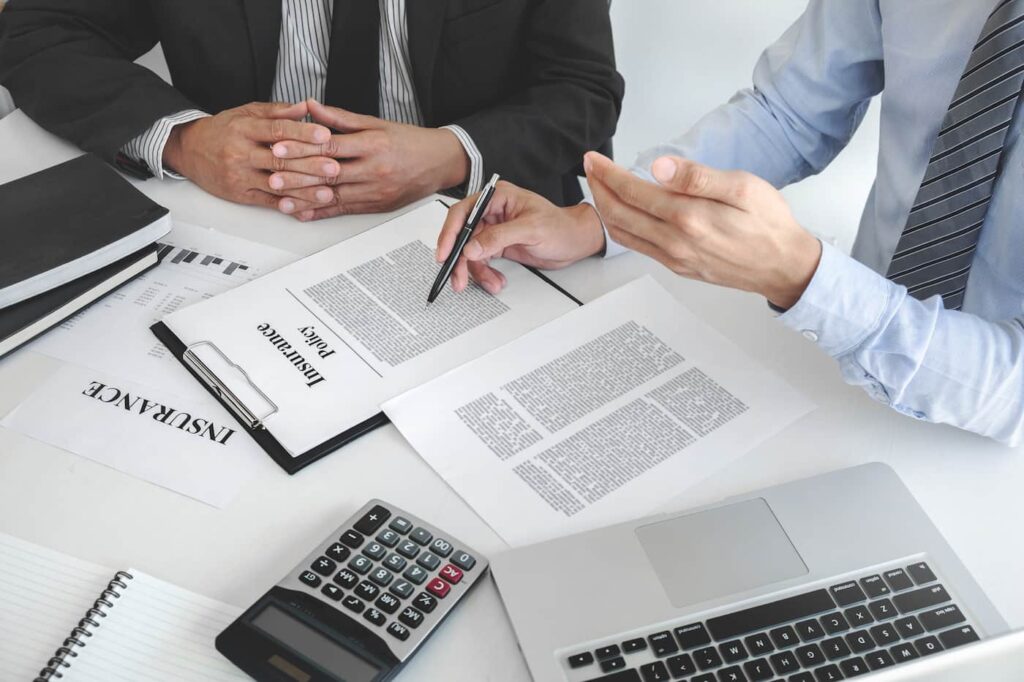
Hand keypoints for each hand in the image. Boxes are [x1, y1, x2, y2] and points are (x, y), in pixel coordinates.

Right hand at [163, 101, 341, 212]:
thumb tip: (305, 107)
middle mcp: (241, 152)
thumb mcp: (246, 112)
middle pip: (280, 159)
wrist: (188, 150)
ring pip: (276, 184)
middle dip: (310, 165)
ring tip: (327, 193)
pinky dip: (286, 205)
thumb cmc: (222, 130)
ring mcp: (239, 175)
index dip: (302, 133)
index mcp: (245, 128)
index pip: (277, 130)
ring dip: (304, 190)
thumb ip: (277, 112)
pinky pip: (266, 201)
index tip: (324, 135)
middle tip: (334, 167)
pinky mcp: (239, 194)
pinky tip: (303, 208)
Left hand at [268, 99, 469, 219]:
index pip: (331, 148)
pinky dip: (323, 213)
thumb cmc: (410, 142)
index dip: (303, 148)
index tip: (280, 147)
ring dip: (306, 200)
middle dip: (298, 177)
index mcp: (373, 145)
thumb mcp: (376, 123)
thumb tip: (310, 106)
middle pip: (329, 175)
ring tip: (282, 201)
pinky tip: (305, 214)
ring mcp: (376, 191)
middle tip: (272, 177)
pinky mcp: (377, 206)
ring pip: (335, 197)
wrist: (441, 163)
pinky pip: (345, 210)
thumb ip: (340, 118)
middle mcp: (374, 171)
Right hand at [435, 181, 605, 294]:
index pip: (463, 212)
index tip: (445, 253)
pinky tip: (496, 280)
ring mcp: (494, 230)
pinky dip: (486, 274)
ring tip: (491, 283)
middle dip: (460, 259)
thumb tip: (473, 247)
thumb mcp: (531, 229)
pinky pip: (482, 261)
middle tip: (458, 278)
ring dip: (476, 271)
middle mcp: (492, 212)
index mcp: (498, 197)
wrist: (575, 241)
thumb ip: (499, 237)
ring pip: (471, 252)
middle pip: (463, 235)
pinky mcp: (498, 246)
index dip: (450, 233)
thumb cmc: (561, 226)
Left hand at [585, 152, 821, 308]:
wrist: (784, 266)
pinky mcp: (679, 267)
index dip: (608, 174)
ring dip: (606, 210)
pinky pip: (639, 248)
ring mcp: (675, 258)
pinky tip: (623, 215)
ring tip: (599, 188)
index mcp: (688, 218)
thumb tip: (659, 167)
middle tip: (589, 168)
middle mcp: (676, 242)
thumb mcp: (742, 187)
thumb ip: (697, 177)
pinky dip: (622, 229)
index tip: (595, 159)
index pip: (633, 192)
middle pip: (619, 215)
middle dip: (599, 189)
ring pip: (624, 234)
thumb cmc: (769, 224)